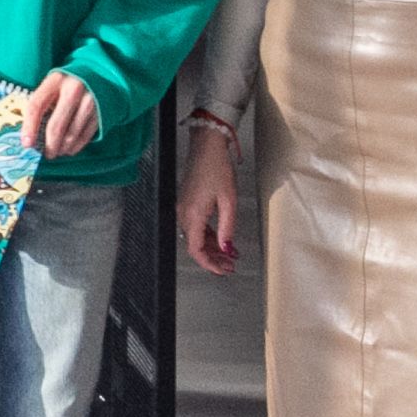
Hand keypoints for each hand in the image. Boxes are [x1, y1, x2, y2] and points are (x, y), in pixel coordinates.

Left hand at [23, 71, 101, 161]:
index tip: (27, 144)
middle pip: (56, 126)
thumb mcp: (53, 83)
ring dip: (61, 148)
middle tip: (45, 154)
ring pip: (71, 135)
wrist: (99, 71)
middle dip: (48, 145)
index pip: (37, 106)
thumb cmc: (68, 81)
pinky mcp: (101, 111)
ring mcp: (90, 101)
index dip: (29, 127)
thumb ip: (42, 102)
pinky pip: (85, 136)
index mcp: (55, 80)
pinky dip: (75, 147)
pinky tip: (69, 149)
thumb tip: (29, 133)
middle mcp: (73, 89)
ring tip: (56, 152)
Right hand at [178, 118, 239, 275]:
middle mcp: (184, 213)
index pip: (195, 249)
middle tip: (231, 266)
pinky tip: (222, 238)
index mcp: (192, 215)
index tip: (223, 271)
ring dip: (212, 248)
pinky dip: (209, 235)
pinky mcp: (187, 202)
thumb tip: (227, 248)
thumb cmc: (218, 168)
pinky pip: (196, 226)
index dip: (209, 264)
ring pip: (196, 237)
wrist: (206, 146)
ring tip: (231, 254)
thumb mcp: (228, 200)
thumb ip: (227, 227)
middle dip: (214, 258)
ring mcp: (184, 207)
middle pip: (195, 245)